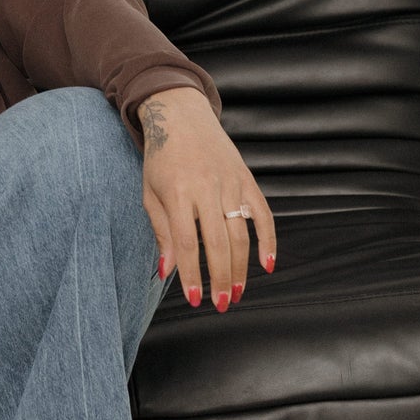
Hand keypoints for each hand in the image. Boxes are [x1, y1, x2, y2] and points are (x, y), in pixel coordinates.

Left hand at [136, 88, 276, 311]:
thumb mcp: (151, 192)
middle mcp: (207, 188)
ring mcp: (230, 183)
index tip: (194, 299)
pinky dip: (268, 240)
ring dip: (242, 267)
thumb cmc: (161, 158)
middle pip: (219, 243)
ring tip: (236, 292)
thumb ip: (161, 231)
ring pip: (242, 233)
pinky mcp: (246, 179)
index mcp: (178, 192)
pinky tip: (267, 264)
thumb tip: (167, 271)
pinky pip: (263, 214)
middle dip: (221, 278)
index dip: (192, 274)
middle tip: (220, 304)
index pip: (188, 243)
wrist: (180, 115)